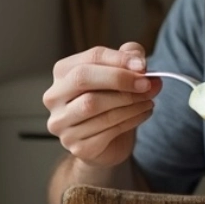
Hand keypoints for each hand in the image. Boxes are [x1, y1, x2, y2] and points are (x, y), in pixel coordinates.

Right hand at [43, 42, 162, 167]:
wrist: (108, 144)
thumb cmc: (111, 103)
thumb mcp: (122, 75)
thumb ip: (129, 58)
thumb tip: (138, 60)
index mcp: (63, 72)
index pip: (91, 57)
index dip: (119, 59)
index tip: (143, 66)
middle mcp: (55, 97)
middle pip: (82, 78)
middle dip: (119, 79)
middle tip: (146, 84)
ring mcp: (62, 123)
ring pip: (94, 106)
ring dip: (129, 101)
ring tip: (149, 99)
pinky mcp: (77, 146)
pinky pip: (105, 129)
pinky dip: (131, 119)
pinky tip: (144, 113)